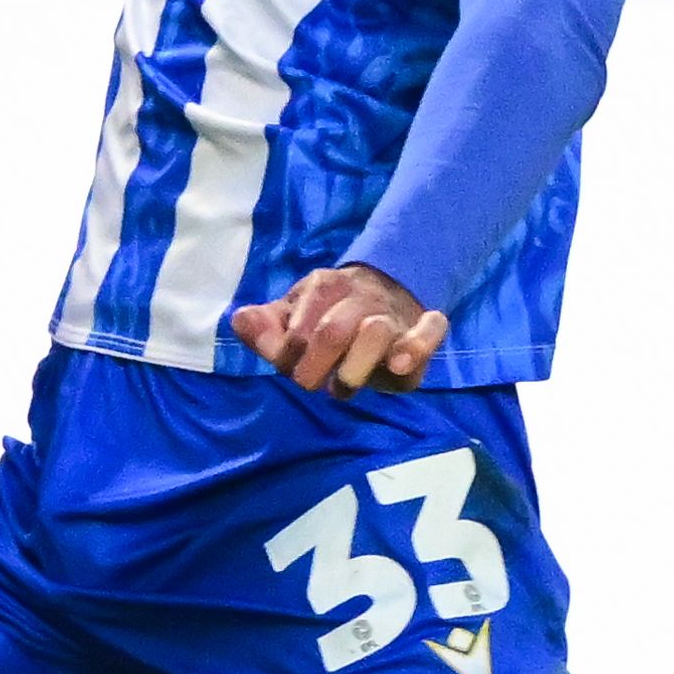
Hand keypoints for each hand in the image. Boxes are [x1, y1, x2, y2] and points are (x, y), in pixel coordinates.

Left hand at [230, 264, 447, 397]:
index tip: (288, 367)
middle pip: (332, 330)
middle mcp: (359, 297)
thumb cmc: (328, 312)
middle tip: (311, 384)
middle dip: (315, 364)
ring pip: (376, 331)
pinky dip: (417, 346)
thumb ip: (264, 326)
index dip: (288, 353)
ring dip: (356, 364)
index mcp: (323, 287)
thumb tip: (242, 321)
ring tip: (345, 385)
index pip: (298, 324)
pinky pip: (430, 330)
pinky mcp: (424, 328)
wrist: (385, 288)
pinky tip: (398, 364)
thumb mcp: (292, 315)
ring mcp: (392, 313)